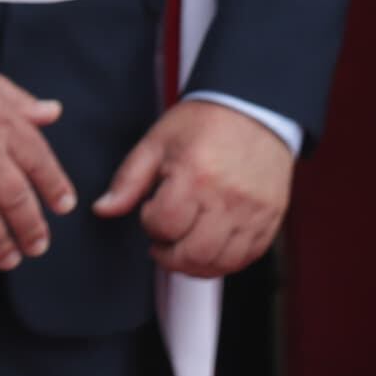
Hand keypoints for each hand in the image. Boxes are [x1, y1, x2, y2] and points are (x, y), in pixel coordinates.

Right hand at [0, 52, 73, 268]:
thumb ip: (19, 101)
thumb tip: (52, 113)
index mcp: (3, 124)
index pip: (41, 164)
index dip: (55, 188)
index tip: (63, 206)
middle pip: (18, 201)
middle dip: (31, 229)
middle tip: (38, 245)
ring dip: (0, 245)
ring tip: (8, 259)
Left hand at [93, 99, 294, 278]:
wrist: (254, 110)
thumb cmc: (203, 124)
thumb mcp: (156, 143)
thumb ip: (128, 180)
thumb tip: (103, 209)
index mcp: (194, 176)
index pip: (164, 226)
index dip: (149, 225)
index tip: (151, 212)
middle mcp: (228, 199)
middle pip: (194, 254)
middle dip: (169, 256)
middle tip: (161, 244)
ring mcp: (254, 211)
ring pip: (223, 262)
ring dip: (196, 265)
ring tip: (183, 248)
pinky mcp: (271, 218)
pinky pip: (248, 257)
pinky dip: (225, 261)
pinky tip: (210, 248)